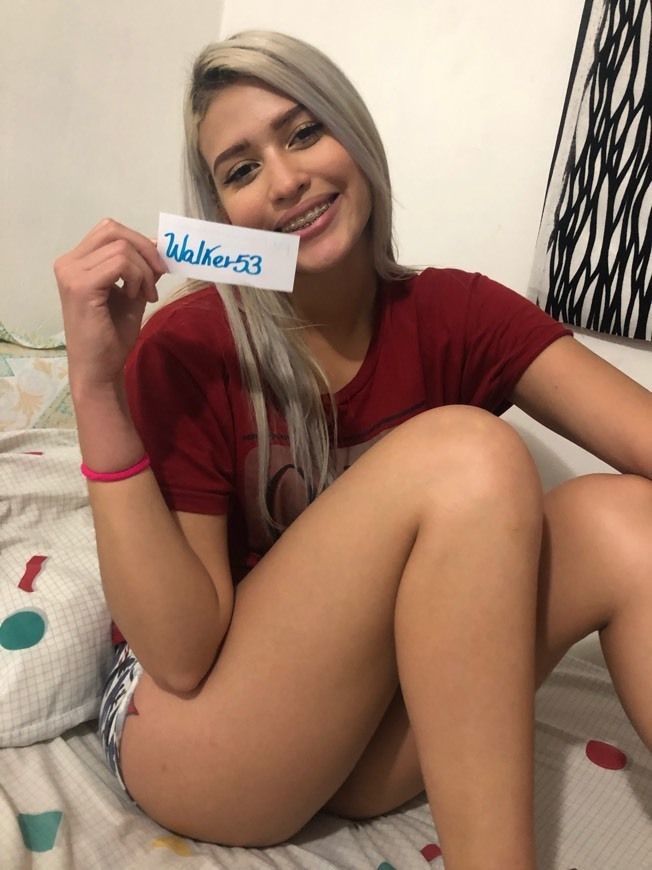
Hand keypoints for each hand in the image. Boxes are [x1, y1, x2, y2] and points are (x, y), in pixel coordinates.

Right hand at [54, 218, 167, 391]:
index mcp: (76, 262)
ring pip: (121, 248)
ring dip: (144, 271)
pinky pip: (121, 264)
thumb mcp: (132, 294)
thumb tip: (157, 244)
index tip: (158, 266)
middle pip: (113, 230)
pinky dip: (137, 278)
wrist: (99, 368)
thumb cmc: (111, 336)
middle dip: (145, 249)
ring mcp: (71, 273)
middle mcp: (68, 263)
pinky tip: (136, 297)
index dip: (139, 242)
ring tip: (145, 295)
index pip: (109, 230)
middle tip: (160, 275)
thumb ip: (140, 270)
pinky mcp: (81, 286)